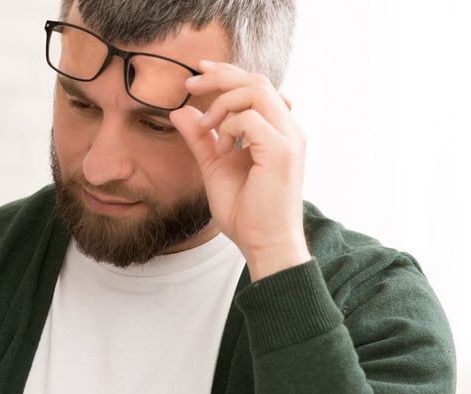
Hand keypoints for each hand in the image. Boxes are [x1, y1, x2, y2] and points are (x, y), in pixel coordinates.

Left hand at [170, 59, 310, 280]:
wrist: (264, 243)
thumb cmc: (246, 212)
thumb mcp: (214, 167)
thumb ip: (200, 138)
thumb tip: (180, 111)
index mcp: (276, 129)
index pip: (256, 86)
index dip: (227, 73)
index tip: (197, 73)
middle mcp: (288, 128)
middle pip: (256, 80)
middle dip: (220, 76)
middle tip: (189, 84)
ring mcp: (289, 138)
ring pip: (256, 90)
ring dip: (222, 102)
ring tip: (206, 126)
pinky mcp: (282, 151)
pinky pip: (250, 118)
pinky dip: (227, 127)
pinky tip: (221, 150)